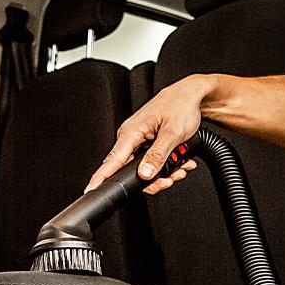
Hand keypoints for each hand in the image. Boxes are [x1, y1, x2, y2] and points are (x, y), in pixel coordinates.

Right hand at [87, 74, 212, 194]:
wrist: (193, 95)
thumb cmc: (181, 105)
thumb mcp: (172, 133)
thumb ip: (157, 155)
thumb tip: (144, 174)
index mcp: (132, 132)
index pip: (112, 160)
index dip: (101, 177)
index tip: (91, 189)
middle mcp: (132, 136)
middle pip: (134, 170)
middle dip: (155, 179)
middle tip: (170, 178)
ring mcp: (141, 139)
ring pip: (147, 167)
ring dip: (166, 171)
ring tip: (181, 165)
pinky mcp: (150, 141)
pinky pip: (154, 160)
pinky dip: (169, 164)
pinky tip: (181, 160)